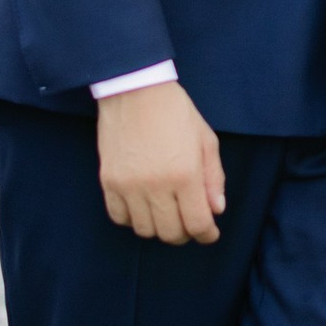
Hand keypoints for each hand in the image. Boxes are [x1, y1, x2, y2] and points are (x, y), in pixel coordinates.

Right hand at [97, 83, 225, 245]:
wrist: (135, 90)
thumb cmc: (175, 112)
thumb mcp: (206, 140)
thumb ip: (214, 177)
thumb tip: (216, 209)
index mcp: (185, 174)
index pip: (197, 224)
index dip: (207, 234)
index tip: (209, 234)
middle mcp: (156, 185)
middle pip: (171, 233)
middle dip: (185, 234)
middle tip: (189, 223)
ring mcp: (129, 186)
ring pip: (144, 230)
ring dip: (158, 227)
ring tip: (166, 213)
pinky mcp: (109, 182)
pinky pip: (119, 217)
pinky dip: (133, 219)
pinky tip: (143, 207)